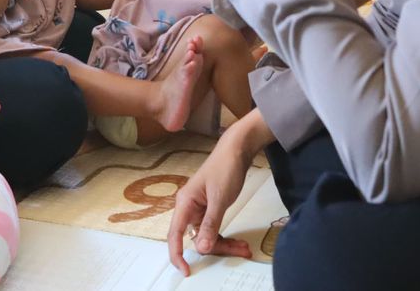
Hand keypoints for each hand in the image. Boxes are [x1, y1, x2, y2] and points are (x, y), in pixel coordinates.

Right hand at [166, 132, 254, 275]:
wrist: (237, 150)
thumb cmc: (225, 168)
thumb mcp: (219, 198)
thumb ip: (210, 224)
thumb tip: (200, 248)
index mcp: (185, 203)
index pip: (175, 234)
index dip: (177, 254)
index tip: (186, 270)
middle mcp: (189, 208)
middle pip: (196, 238)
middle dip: (217, 248)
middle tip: (239, 251)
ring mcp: (199, 209)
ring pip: (207, 236)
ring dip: (225, 244)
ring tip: (244, 248)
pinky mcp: (210, 209)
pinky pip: (214, 229)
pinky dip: (226, 236)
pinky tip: (239, 241)